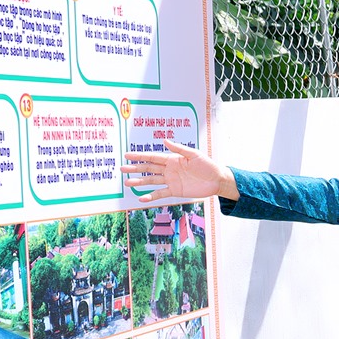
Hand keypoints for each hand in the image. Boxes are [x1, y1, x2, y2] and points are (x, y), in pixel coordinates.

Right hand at [120, 139, 235, 200]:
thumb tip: (164, 140)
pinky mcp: (175, 191)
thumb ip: (179, 148)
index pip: (153, 157)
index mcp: (172, 159)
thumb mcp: (194, 154)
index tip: (127, 155)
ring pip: (152, 181)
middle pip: (149, 169)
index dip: (140, 156)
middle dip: (135, 168)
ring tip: (127, 183)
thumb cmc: (207, 165)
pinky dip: (151, 196)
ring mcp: (171, 181)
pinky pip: (161, 193)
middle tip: (122, 169)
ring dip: (140, 182)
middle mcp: (169, 170)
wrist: (217, 180)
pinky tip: (142, 198)